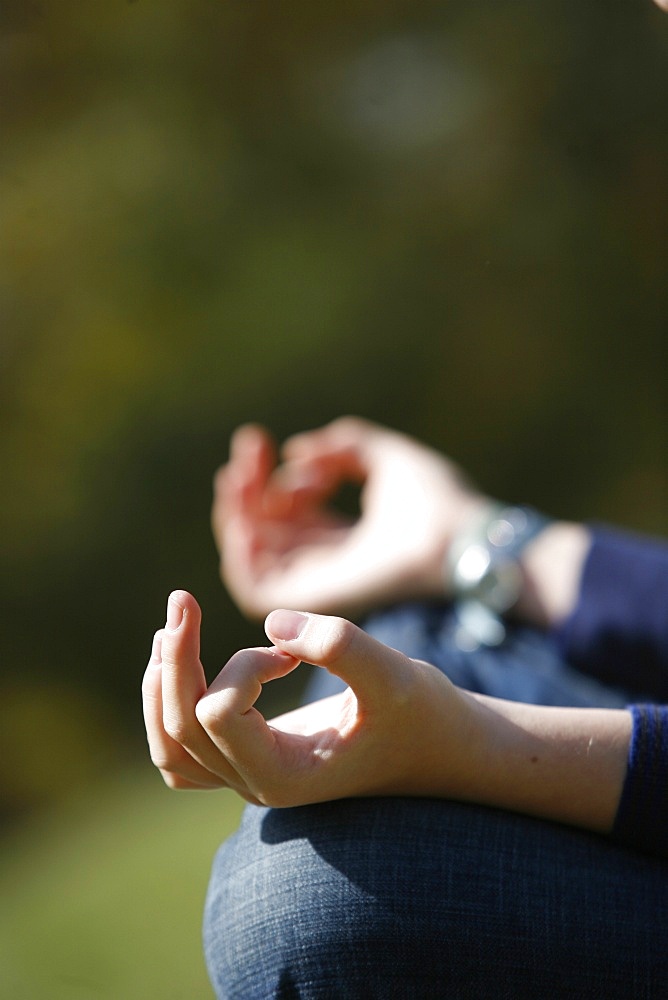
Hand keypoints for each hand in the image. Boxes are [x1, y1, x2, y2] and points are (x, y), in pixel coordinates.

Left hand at [143, 591, 630, 830]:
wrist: (438, 745)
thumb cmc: (420, 713)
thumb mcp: (395, 674)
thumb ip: (340, 644)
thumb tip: (272, 623)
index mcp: (283, 776)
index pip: (217, 715)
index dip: (243, 667)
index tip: (292, 653)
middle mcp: (256, 783)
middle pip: (180, 728)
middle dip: (176, 658)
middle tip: (182, 598)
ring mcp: (248, 775)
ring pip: (171, 744)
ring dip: (162, 682)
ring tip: (172, 625)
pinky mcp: (251, 756)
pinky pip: (184, 749)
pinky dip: (170, 706)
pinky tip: (182, 661)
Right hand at [212, 416, 485, 617]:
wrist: (455, 536)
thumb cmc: (436, 500)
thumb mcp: (386, 457)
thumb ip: (344, 445)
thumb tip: (297, 451)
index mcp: (346, 537)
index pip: (289, 511)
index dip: (266, 474)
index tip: (259, 441)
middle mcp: (327, 563)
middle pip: (266, 530)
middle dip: (246, 488)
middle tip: (248, 450)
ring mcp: (318, 584)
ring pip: (254, 557)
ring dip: (235, 514)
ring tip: (238, 475)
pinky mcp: (313, 601)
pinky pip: (256, 589)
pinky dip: (239, 554)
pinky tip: (245, 514)